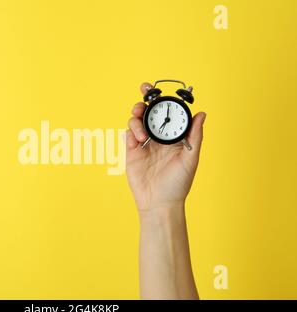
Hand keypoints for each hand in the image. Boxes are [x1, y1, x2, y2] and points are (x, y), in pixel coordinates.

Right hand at [126, 82, 205, 217]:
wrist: (159, 203)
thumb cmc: (178, 184)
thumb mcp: (190, 159)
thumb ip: (195, 136)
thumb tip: (201, 114)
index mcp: (174, 137)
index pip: (168, 113)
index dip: (163, 100)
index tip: (161, 90)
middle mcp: (158, 137)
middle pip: (149, 112)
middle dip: (145, 100)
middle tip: (144, 92)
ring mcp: (144, 143)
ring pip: (137, 120)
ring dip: (137, 116)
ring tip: (141, 129)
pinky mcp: (132, 151)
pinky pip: (128, 134)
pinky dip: (131, 130)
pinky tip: (137, 138)